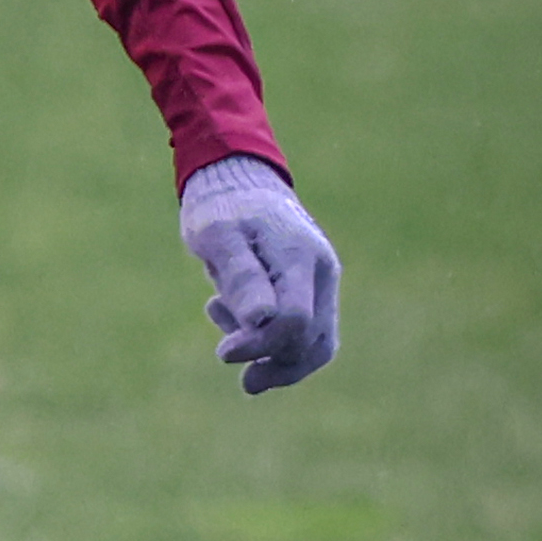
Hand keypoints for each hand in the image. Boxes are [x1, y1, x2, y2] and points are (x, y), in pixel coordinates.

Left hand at [179, 157, 339, 393]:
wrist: (239, 182)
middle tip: (222, 350)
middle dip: (267, 358)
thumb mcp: (219, 237)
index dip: (261, 344)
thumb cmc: (222, 207)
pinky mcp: (314, 290)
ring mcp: (322, 282)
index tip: (223, 350)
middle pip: (310, 340)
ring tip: (227, 336)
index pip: (295, 320)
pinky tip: (236, 324)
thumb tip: (261, 320)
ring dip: (272, 356)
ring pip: (315, 344)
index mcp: (299, 256)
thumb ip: (241, 277)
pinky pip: (307, 334)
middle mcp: (321, 271)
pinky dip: (275, 344)